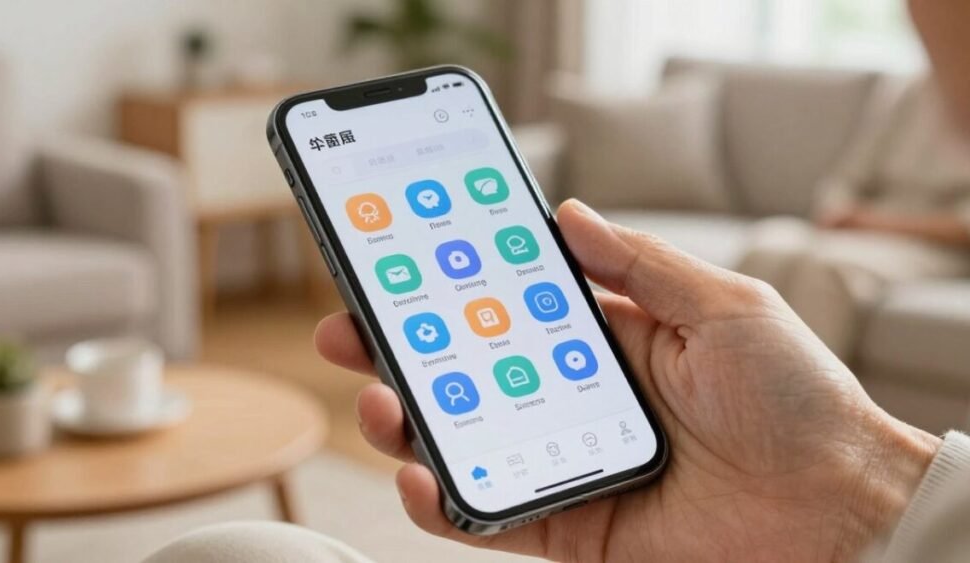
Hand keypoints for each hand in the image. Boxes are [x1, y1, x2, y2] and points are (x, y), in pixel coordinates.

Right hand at [314, 200, 939, 561]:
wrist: (839, 507)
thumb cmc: (796, 399)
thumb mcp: (724, 308)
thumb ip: (639, 264)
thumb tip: (565, 216)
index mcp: (606, 342)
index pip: (507, 308)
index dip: (451, 287)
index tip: (397, 263)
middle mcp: (574, 398)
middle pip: (468, 373)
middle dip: (402, 351)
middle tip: (350, 329)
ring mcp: (565, 460)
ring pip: (466, 441)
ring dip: (407, 422)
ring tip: (379, 401)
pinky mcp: (569, 525)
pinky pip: (491, 514)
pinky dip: (445, 500)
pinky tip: (419, 474)